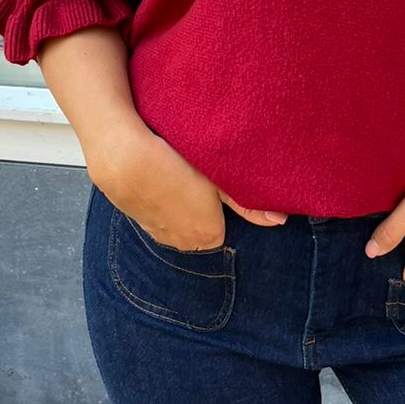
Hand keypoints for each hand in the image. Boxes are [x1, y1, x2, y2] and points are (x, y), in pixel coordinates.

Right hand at [94, 124, 288, 251]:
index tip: (211, 180)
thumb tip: (280, 220)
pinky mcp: (139, 224)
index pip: (226, 222)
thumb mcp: (218, 179)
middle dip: (199, 206)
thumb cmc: (176, 165)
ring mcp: (160, 236)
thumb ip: (248, 204)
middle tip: (192, 176)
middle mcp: (185, 244)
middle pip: (203, 225)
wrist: (124, 159)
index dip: (220, 199)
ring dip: (177, 204)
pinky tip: (155, 180)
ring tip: (172, 176)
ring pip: (179, 220)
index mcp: (209, 236)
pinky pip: (157, 215)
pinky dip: (157, 201)